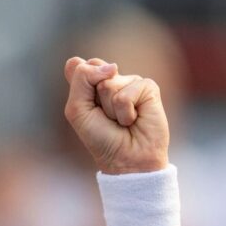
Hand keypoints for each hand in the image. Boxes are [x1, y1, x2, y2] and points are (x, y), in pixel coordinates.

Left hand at [63, 57, 169, 174]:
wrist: (126, 159)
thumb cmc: (100, 137)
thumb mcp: (77, 110)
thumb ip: (82, 79)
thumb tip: (113, 66)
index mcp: (90, 83)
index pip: (77, 66)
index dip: (79, 86)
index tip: (87, 108)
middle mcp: (110, 78)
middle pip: (92, 69)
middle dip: (93, 98)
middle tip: (104, 116)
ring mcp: (129, 81)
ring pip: (109, 83)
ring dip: (111, 109)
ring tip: (120, 121)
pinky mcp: (147, 88)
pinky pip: (128, 92)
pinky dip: (126, 112)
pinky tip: (133, 120)